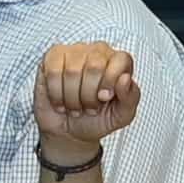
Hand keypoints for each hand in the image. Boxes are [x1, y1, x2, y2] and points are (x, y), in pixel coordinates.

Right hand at [32, 41, 140, 157]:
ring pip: (72, 71)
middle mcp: (98, 52)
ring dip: (72, 99)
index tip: (104, 99)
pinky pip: (53, 72)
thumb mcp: (121, 116)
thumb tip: (125, 78)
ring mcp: (74, 52)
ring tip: (75, 107)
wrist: (70, 131)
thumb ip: (131, 97)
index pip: (120, 60)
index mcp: (119, 62)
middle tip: (89, 108)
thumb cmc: (98, 119)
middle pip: (95, 66)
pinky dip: (56, 94)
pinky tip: (60, 102)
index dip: (111, 82)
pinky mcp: (52, 57)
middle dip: (90, 96)